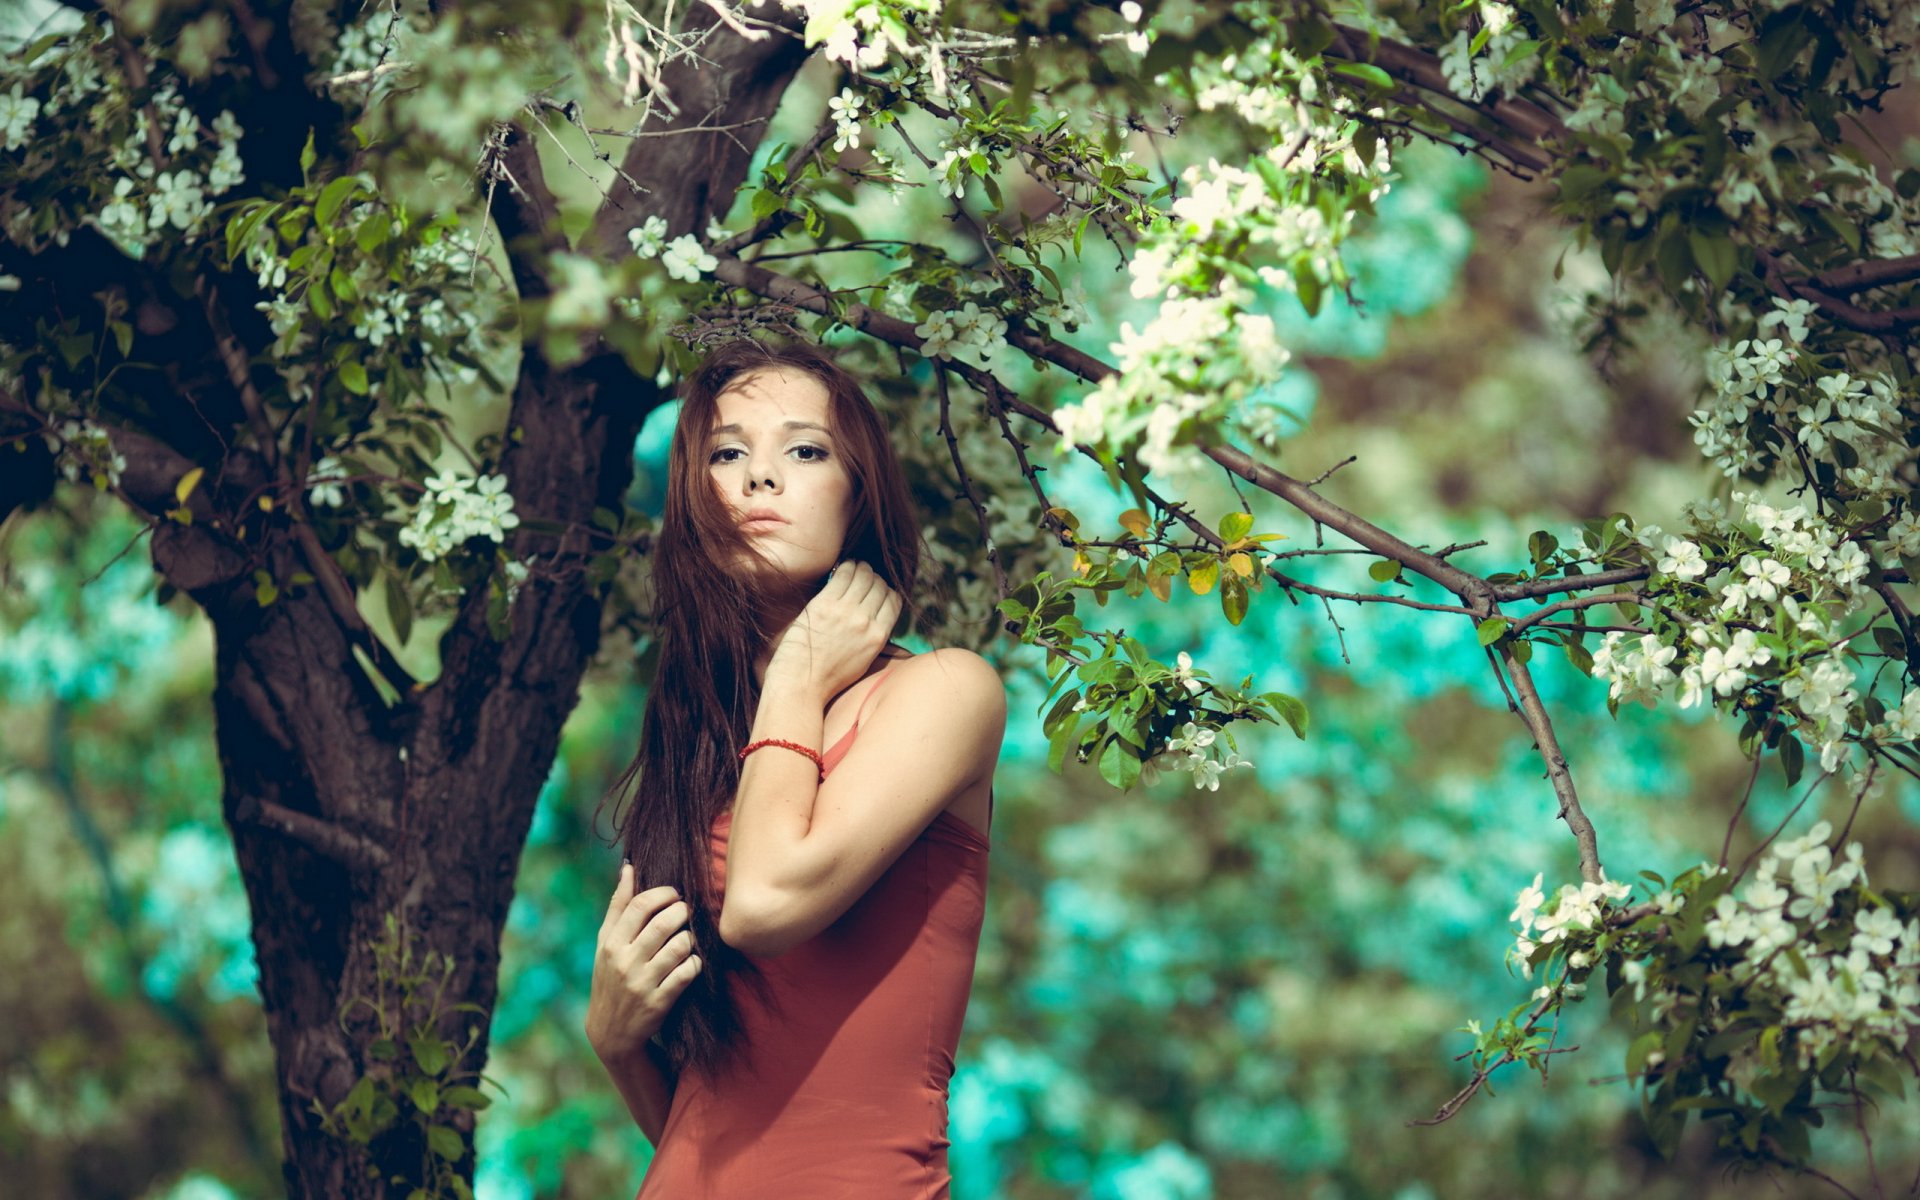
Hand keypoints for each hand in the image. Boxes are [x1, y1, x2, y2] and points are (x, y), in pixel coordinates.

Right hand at [585, 864, 701, 1063]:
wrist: (610, 1031)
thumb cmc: (610, 976)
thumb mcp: (606, 943)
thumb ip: (618, 905)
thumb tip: (629, 867)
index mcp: (611, 944)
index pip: (641, 905)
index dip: (664, 894)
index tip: (674, 895)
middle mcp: (625, 962)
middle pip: (665, 922)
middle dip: (683, 912)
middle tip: (686, 913)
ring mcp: (642, 983)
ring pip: (680, 946)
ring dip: (690, 938)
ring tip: (687, 938)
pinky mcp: (660, 1002)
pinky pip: (688, 972)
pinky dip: (695, 963)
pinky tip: (690, 962)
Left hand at [764, 559, 903, 704]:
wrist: (801, 684)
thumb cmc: (827, 677)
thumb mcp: (863, 660)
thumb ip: (872, 637)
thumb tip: (875, 617)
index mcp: (878, 637)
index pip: (894, 600)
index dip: (887, 591)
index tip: (878, 589)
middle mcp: (866, 622)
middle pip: (880, 585)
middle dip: (874, 578)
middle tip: (865, 576)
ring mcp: (846, 611)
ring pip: (865, 575)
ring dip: (862, 568)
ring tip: (855, 568)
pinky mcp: (825, 604)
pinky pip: (843, 574)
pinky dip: (846, 566)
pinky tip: (842, 567)